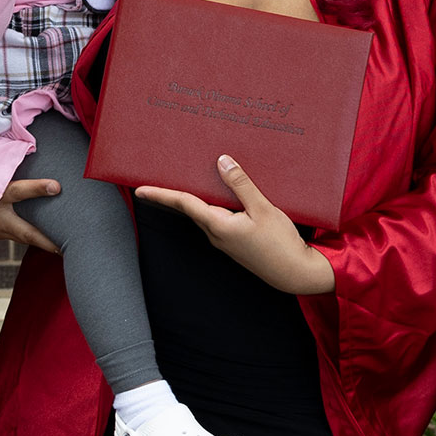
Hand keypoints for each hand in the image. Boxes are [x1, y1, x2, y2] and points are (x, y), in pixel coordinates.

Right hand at [0, 177, 61, 254]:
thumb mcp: (6, 189)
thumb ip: (31, 188)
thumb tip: (57, 187)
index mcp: (8, 226)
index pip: (36, 238)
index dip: (52, 244)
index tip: (67, 251)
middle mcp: (1, 232)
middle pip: (28, 238)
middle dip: (44, 241)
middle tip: (63, 244)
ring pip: (17, 234)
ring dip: (31, 234)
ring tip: (47, 232)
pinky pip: (8, 228)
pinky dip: (19, 227)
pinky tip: (22, 220)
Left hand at [136, 156, 334, 294]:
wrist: (295, 273)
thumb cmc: (280, 243)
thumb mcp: (263, 208)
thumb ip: (241, 185)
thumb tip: (222, 161)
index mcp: (218, 225)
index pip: (183, 204)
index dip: (161, 195)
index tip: (139, 190)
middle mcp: (216, 234)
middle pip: (189, 208)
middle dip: (173, 193)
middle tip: (159, 175)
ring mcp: (224, 240)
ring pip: (203, 213)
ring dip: (193, 198)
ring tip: (187, 178)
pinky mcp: (235, 242)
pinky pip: (217, 218)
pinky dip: (211, 204)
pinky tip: (218, 194)